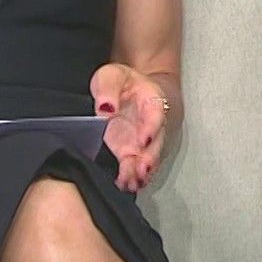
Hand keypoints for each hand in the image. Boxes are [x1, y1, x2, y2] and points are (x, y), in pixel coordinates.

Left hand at [91, 63, 170, 192]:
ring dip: (140, 172)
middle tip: (141, 169)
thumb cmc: (123, 83)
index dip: (151, 127)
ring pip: (147, 159)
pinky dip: (131, 178)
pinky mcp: (132, 153)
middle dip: (149, 158)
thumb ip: (109, 88)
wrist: (129, 93)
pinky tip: (124, 185)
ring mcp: (143, 141)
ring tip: (131, 183)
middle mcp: (152, 124)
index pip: (156, 114)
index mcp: (151, 100)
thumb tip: (106, 107)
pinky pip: (135, 168)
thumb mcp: (111, 76)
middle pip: (156, 143)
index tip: (144, 139)